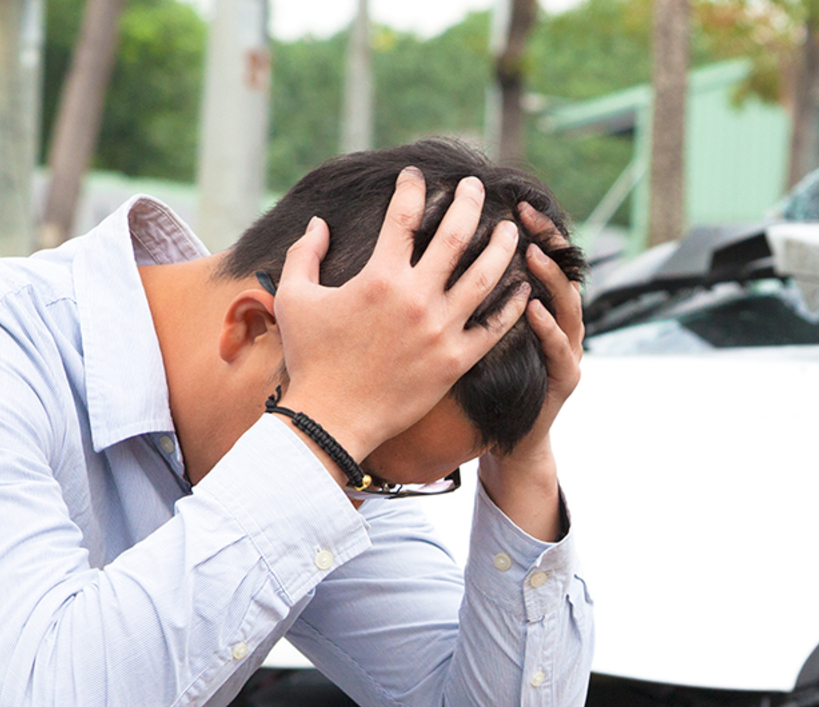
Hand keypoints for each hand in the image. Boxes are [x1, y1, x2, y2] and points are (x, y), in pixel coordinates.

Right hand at [273, 169, 530, 459]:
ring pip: (484, 277)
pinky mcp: (456, 361)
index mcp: (379, 277)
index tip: (416, 176)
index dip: (411, 189)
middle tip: (475, 187)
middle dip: (468, 203)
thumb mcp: (294, 298)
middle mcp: (416, 298)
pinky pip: (494, 328)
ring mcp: (441, 330)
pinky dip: (512, 306)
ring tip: (511, 229)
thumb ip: (304, 254)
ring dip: (501, 247)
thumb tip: (319, 222)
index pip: (403, 217)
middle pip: (454, 237)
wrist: (332, 418)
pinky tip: (524, 288)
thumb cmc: (310, 358)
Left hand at [478, 204, 585, 536]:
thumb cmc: (492, 385)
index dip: (529, 227)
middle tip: (525, 212)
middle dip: (546, 239)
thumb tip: (439, 248)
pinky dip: (549, 330)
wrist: (515, 438)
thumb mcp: (484, 332)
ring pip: (567, 306)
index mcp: (537, 306)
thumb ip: (474, 292)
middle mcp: (558, 322)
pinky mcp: (565, 379)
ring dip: (550, 278)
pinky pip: (560, 351)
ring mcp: (565, 349)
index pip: (539, 255)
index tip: (506, 199)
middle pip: (560, 270)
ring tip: (532, 253)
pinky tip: (532, 308)